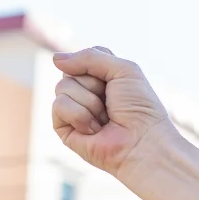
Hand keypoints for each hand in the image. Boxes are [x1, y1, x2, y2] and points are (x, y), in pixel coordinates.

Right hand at [51, 48, 174, 176]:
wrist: (143, 142)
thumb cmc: (140, 108)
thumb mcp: (124, 70)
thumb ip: (90, 57)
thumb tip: (56, 59)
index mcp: (103, 78)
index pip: (84, 57)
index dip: (98, 65)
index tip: (117, 80)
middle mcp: (86, 92)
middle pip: (70, 71)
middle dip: (94, 85)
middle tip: (112, 102)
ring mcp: (74, 109)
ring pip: (62, 87)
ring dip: (90, 102)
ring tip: (106, 119)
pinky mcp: (64, 127)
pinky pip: (59, 106)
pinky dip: (80, 116)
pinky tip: (95, 130)